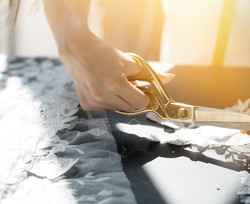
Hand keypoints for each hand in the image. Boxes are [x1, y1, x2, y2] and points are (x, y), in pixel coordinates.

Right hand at [58, 29, 173, 111]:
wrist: (77, 49)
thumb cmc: (105, 53)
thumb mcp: (130, 62)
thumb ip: (152, 73)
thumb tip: (171, 78)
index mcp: (116, 84)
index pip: (141, 103)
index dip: (144, 97)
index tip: (142, 90)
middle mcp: (103, 96)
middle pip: (131, 108)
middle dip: (133, 98)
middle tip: (128, 86)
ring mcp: (94, 101)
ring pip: (118, 109)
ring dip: (120, 100)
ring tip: (114, 84)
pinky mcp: (86, 104)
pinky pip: (105, 108)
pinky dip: (108, 101)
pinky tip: (102, 88)